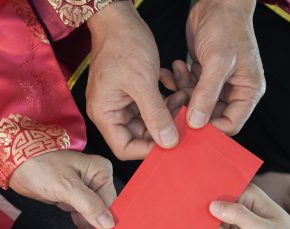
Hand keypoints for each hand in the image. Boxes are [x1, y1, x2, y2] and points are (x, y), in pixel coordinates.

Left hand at [9, 151, 115, 228]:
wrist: (16, 165)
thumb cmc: (40, 168)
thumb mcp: (66, 187)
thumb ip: (89, 205)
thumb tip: (108, 223)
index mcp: (101, 171)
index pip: (110, 202)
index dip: (107, 221)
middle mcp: (96, 179)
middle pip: (104, 209)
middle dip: (99, 227)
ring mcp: (85, 189)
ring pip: (94, 214)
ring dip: (90, 228)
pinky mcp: (74, 197)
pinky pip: (83, 215)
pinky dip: (82, 226)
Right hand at [86, 1, 177, 159]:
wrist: (120, 19)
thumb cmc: (123, 45)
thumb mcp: (142, 82)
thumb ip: (156, 115)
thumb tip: (168, 142)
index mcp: (105, 114)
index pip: (125, 147)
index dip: (148, 150)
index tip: (171, 143)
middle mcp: (111, 112)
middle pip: (139, 136)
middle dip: (163, 128)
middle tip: (184, 118)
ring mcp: (122, 102)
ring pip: (149, 121)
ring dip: (169, 113)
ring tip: (184, 98)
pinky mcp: (133, 93)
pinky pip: (152, 107)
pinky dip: (166, 101)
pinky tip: (178, 90)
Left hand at [185, 0, 264, 133]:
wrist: (218, 2)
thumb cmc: (227, 27)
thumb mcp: (217, 61)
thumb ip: (206, 94)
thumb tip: (197, 123)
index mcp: (248, 91)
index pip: (231, 124)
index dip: (211, 129)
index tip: (189, 126)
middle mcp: (235, 90)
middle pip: (211, 116)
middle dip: (191, 111)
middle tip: (174, 103)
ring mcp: (218, 83)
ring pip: (196, 103)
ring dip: (182, 95)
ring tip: (175, 79)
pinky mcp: (204, 74)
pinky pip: (189, 88)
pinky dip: (179, 82)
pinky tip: (173, 69)